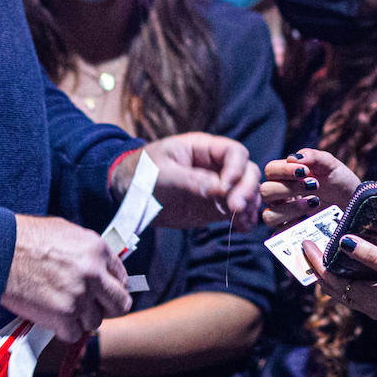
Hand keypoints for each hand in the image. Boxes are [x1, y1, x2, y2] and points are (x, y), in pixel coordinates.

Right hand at [1, 215, 131, 341]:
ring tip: (64, 309)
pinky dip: (64, 331)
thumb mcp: (67, 232)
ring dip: (81, 320)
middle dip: (107, 308)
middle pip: (119, 304)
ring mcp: (80, 296)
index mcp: (97, 249)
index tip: (103, 293)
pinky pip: (74, 334)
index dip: (112, 288)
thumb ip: (88, 253)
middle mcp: (94, 273)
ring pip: (95, 322)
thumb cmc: (26, 238)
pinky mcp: (62, 315)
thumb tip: (98, 267)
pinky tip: (53, 319)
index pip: (121, 278)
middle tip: (92, 308)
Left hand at [116, 134, 260, 230]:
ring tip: (243, 221)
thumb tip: (219, 189)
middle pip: (246, 171)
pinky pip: (235, 211)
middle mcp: (215, 166)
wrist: (127, 192)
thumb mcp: (163, 174)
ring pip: (245, 191)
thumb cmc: (142, 174)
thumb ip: (190, 180)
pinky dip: (243, 219)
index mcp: (203, 148)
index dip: (236, 169)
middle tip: (236, 208)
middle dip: (246, 189)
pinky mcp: (213, 207)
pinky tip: (242, 228)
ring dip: (249, 205)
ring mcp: (217, 187)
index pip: (234, 152)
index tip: (226, 187)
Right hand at [261, 148, 360, 230]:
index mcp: (285, 177)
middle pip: (266, 192)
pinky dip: (291, 229)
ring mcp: (284, 216)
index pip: (270, 170)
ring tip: (315, 202)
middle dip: (288, 188)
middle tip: (313, 185)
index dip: (283, 170)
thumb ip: (313, 156)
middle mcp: (280, 196)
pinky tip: (307, 221)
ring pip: (269, 215)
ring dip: (291, 208)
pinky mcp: (292, 233)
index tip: (304, 171)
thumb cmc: (340, 182)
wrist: (356, 204)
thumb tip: (293, 158)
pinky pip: (280, 236)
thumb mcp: (330, 165)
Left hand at [302, 235, 376, 345]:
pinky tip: (355, 266)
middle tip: (309, 247)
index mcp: (370, 300)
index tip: (304, 243)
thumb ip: (373, 256)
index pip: (331, 281)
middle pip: (335, 290)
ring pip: (348, 292)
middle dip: (319, 269)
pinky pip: (361, 292)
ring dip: (334, 275)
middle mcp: (371, 308)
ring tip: (327, 254)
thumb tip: (343, 242)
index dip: (316, 262)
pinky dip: (350, 278)